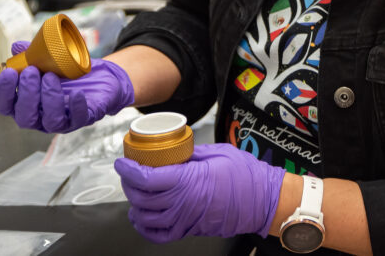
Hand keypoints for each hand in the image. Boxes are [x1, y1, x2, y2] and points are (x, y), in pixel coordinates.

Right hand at [0, 40, 134, 132]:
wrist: (101, 78)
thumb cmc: (69, 74)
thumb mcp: (50, 62)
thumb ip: (32, 55)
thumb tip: (17, 47)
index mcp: (26, 104)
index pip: (5, 105)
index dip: (2, 91)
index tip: (8, 72)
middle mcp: (40, 117)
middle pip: (25, 117)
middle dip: (26, 93)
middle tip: (32, 71)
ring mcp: (62, 121)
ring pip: (50, 121)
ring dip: (48, 98)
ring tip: (51, 77)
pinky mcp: (83, 118)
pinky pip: (78, 119)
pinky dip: (76, 106)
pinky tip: (77, 92)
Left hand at [114, 143, 286, 242]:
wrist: (263, 199)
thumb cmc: (245, 175)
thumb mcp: (218, 152)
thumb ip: (192, 153)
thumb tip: (174, 150)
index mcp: (188, 180)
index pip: (146, 178)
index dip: (128, 170)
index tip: (122, 162)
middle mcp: (182, 203)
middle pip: (141, 198)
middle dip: (129, 185)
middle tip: (129, 172)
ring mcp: (185, 219)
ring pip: (145, 217)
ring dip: (134, 204)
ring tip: (135, 192)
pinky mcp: (189, 230)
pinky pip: (158, 235)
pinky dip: (144, 228)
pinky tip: (142, 216)